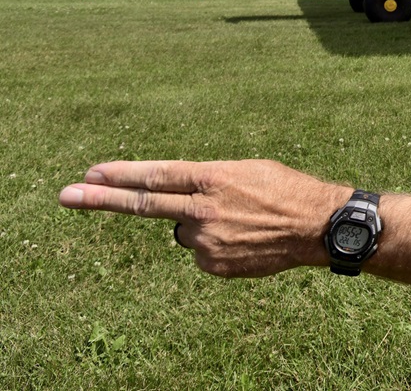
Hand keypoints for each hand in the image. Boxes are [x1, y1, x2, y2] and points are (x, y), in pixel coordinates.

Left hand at [59, 160, 350, 277]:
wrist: (318, 227)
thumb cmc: (286, 190)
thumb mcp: (246, 170)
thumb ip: (207, 180)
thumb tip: (175, 195)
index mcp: (214, 178)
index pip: (157, 175)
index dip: (121, 174)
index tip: (90, 173)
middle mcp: (204, 210)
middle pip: (145, 204)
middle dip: (101, 199)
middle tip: (67, 194)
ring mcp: (208, 241)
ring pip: (185, 231)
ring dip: (201, 224)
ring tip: (240, 221)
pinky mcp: (215, 265)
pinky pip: (202, 253)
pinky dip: (217, 245)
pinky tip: (245, 239)